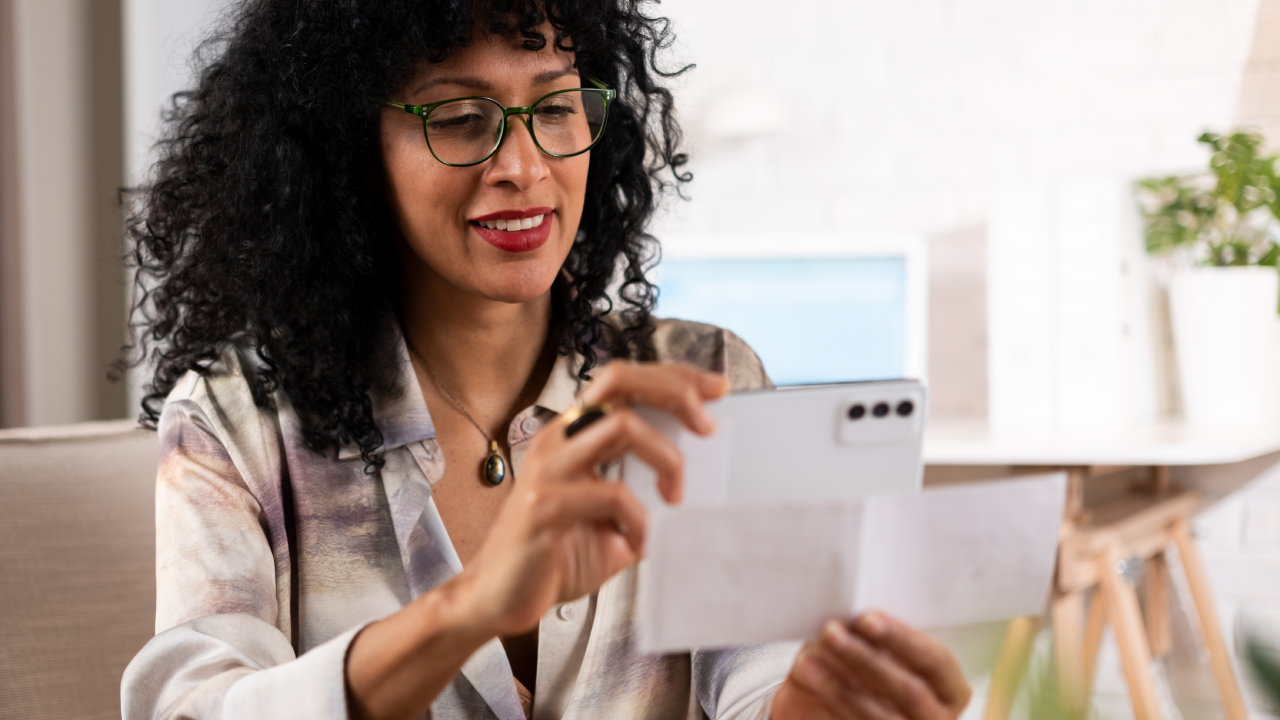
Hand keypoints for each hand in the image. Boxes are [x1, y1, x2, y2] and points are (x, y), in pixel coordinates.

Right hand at [458, 361, 729, 636]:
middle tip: (707, 426)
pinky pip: (610, 494)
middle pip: (619, 381)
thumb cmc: (555, 555)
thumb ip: (643, 491)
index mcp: (572, 433)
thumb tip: (700, 487)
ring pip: (620, 426)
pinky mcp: (543, 504)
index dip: (673, 376)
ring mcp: (547, 468)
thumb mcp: (609, 515)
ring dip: (666, 458)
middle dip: (674, 391)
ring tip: (676, 497)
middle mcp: (557, 439)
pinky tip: (637, 544)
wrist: (498, 597)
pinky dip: (639, 521)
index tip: (717, 388)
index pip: (624, 379)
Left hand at [772, 612, 971, 719]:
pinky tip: (806, 682)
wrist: (840, 713)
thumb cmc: (869, 673)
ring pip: (878, 717)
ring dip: (839, 687)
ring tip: (808, 660)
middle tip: (830, 632)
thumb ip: (870, 639)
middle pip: (909, 691)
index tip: (866, 618)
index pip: (936, 660)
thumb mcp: (877, 654)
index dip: (902, 639)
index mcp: (950, 688)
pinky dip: (830, 704)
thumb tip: (843, 621)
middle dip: (866, 660)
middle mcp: (938, 718)